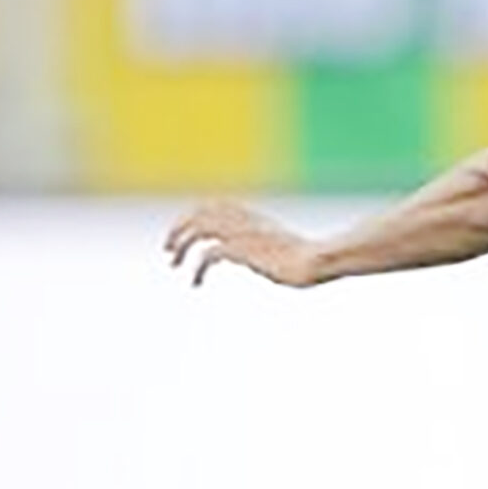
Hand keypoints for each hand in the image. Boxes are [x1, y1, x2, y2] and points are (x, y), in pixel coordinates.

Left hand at [164, 200, 323, 288]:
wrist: (320, 261)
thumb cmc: (312, 260)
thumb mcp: (288, 249)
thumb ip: (274, 248)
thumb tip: (276, 256)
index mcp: (253, 216)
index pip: (213, 205)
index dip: (193, 216)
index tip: (184, 233)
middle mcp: (244, 220)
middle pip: (199, 213)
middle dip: (179, 228)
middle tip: (168, 249)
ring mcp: (242, 234)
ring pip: (198, 230)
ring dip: (181, 244)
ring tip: (175, 264)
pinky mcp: (243, 250)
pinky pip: (208, 254)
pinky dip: (196, 268)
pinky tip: (196, 283)